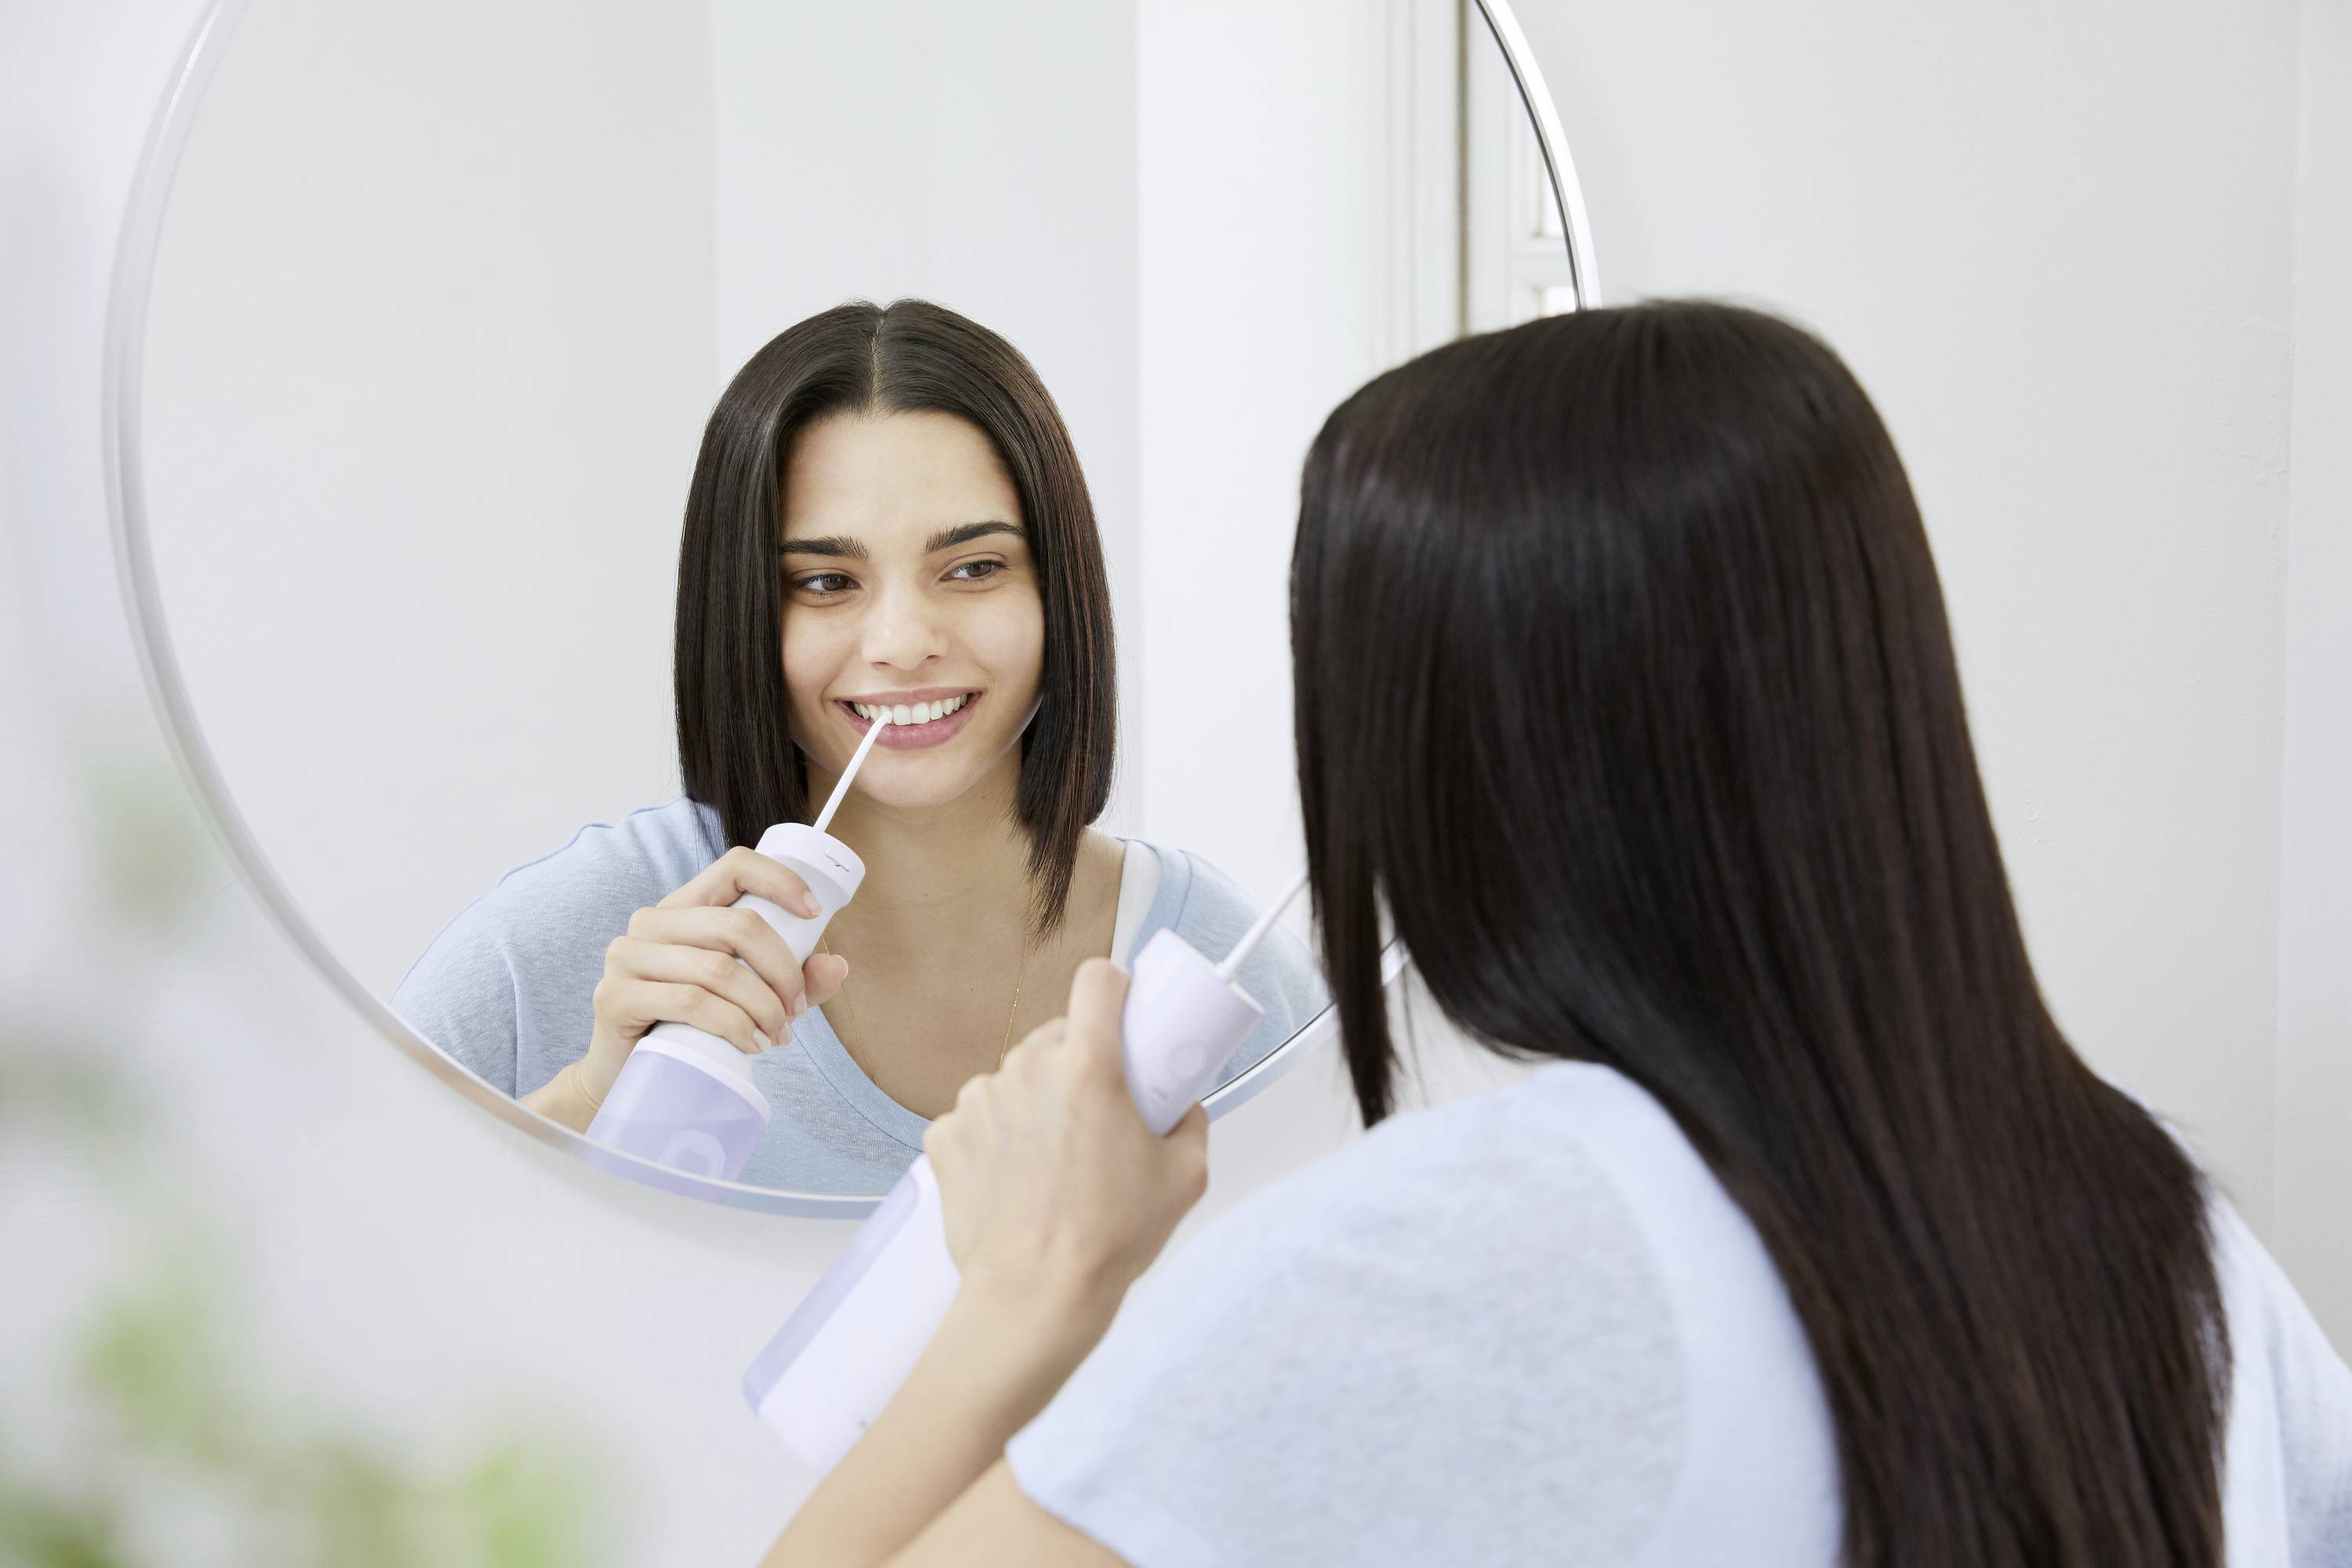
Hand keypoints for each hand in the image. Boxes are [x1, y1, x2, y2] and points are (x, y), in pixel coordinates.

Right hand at [574, 846, 850, 1106]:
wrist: (625, 1075)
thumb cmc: (691, 1027)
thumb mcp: (751, 998)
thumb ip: (794, 981)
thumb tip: (836, 966)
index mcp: (684, 908)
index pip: (734, 866)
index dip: (780, 881)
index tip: (815, 914)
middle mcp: (651, 922)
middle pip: (737, 925)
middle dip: (782, 970)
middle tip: (795, 1009)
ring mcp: (627, 956)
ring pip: (718, 969)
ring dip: (762, 1006)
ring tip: (776, 1034)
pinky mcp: (615, 996)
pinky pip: (690, 1002)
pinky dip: (734, 1025)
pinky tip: (751, 1044)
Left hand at [922, 959, 1209, 1315]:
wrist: (1035, 1298)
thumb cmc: (1108, 1242)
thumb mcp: (1185, 1177)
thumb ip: (1190, 1123)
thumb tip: (1182, 1105)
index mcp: (1090, 1069)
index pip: (1096, 980)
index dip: (1113, 988)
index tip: (1122, 1009)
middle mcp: (1028, 1073)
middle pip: (1056, 1035)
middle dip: (1078, 1061)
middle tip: (1098, 1109)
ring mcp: (979, 1102)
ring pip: (1014, 1077)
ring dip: (1034, 1101)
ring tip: (1055, 1157)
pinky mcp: (945, 1136)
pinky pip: (977, 1116)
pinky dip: (996, 1137)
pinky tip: (1016, 1176)